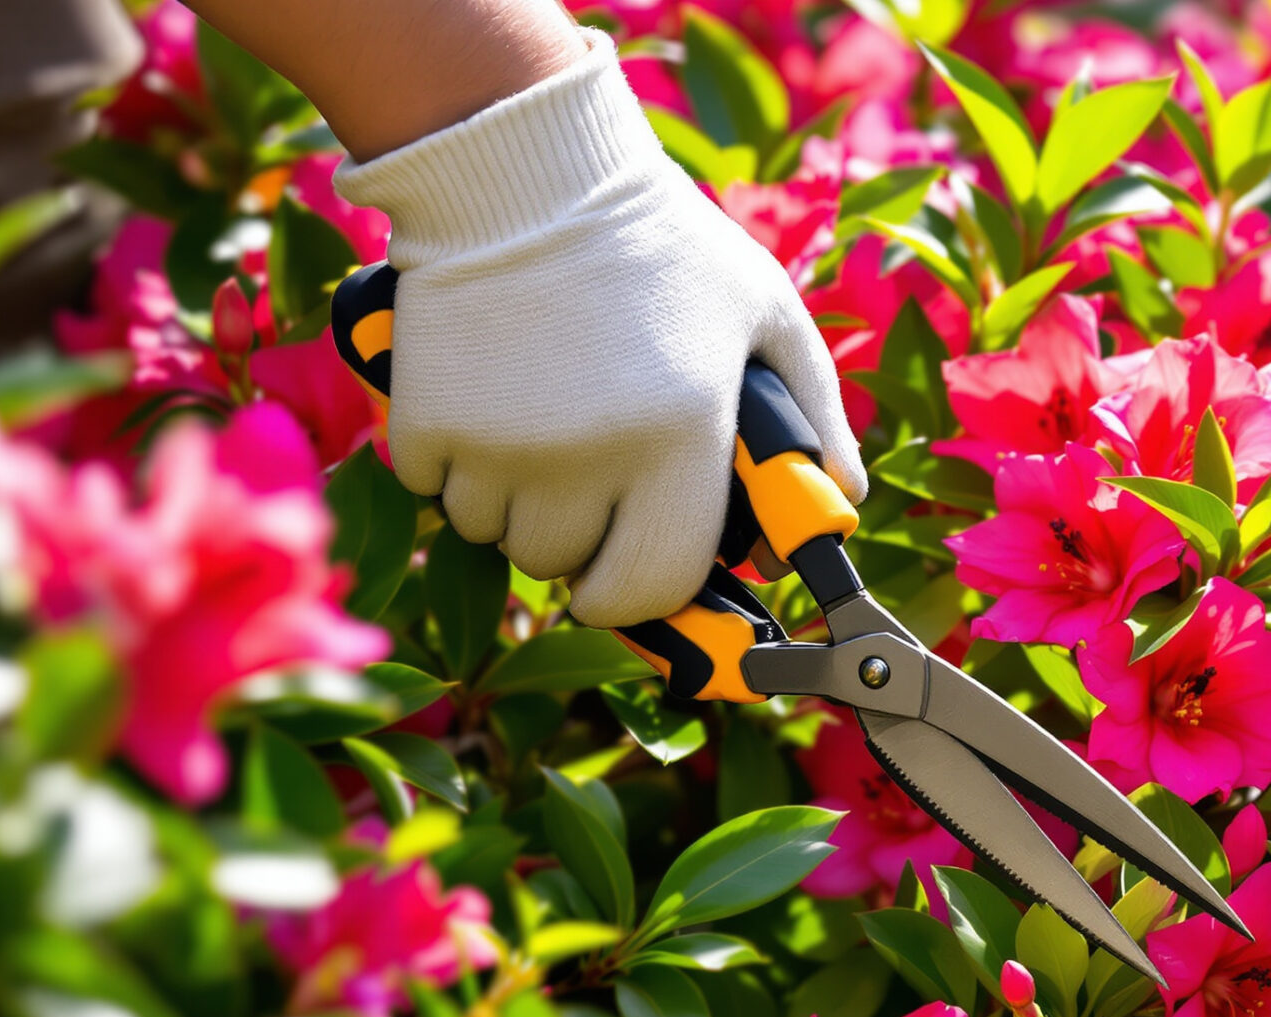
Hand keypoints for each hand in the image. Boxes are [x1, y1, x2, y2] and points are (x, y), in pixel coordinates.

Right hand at [332, 29, 862, 628]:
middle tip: (588, 472)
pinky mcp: (428, 423)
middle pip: (562, 566)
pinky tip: (484, 403)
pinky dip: (454, 465)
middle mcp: (588, 458)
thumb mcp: (766, 313)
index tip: (630, 574)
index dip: (639, 593)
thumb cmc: (661, 244)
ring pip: (496, 536)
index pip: (651, 587)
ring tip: (538, 425)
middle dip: (576, 536)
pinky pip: (435, 492)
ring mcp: (500, 447)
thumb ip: (816, 413)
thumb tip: (842, 504)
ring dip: (513, 504)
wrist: (527, 170)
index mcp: (680, 440)